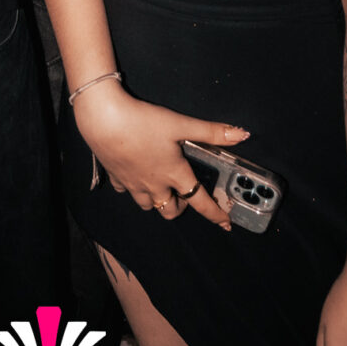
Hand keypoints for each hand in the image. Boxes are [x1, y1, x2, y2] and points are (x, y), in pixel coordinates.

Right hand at [71, 86, 247, 230]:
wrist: (103, 120)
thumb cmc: (144, 122)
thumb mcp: (181, 124)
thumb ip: (211, 132)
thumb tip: (243, 135)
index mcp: (174, 174)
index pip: (200, 202)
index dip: (215, 215)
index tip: (226, 224)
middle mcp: (154, 185)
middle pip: (170, 211)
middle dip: (180, 208)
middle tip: (185, 195)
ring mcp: (133, 184)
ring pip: (147, 206)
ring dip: (157, 201)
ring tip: (161, 188)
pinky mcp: (116, 176)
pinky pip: (126, 191)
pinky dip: (133, 189)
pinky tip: (134, 176)